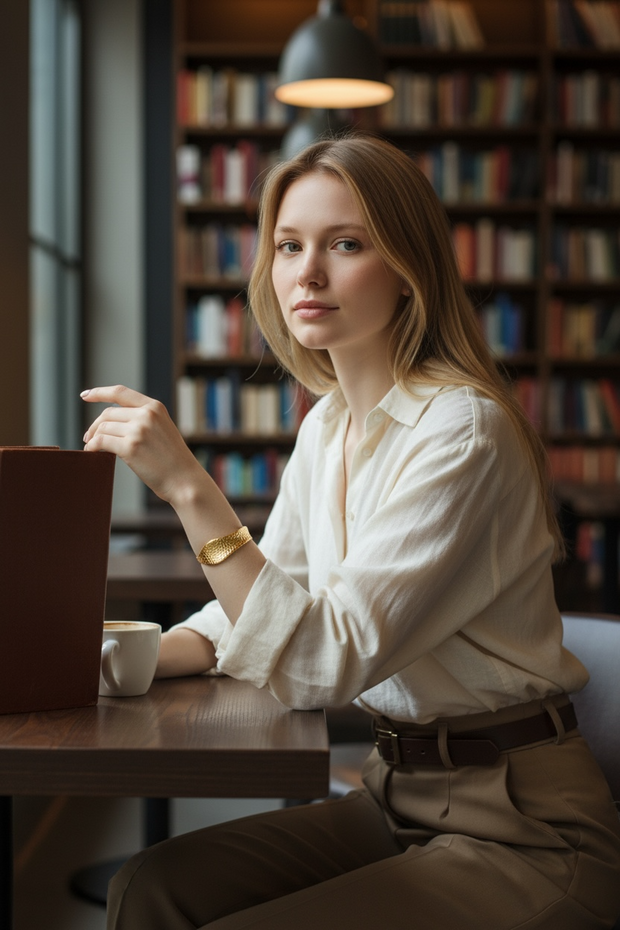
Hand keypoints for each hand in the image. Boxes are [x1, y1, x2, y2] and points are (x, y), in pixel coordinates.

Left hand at [82, 385, 203, 504]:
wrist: (185, 481)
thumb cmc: (174, 461)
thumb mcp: (163, 430)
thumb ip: (144, 420)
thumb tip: (112, 422)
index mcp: (155, 407)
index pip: (120, 393)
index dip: (99, 392)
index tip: (85, 395)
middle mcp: (146, 415)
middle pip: (108, 413)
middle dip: (95, 426)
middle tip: (89, 437)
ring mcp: (138, 430)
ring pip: (103, 428)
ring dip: (93, 438)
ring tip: (92, 447)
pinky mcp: (130, 447)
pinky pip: (101, 441)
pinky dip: (92, 446)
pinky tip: (91, 452)